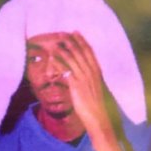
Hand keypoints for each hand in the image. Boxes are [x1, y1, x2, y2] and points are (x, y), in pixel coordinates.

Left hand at [56, 32, 126, 150]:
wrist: (96, 117)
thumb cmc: (94, 106)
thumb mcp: (92, 90)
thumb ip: (86, 80)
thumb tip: (77, 75)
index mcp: (97, 73)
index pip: (90, 53)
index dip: (83, 41)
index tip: (76, 32)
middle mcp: (92, 73)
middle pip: (81, 53)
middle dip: (73, 41)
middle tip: (64, 32)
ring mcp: (84, 79)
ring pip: (74, 59)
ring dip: (64, 49)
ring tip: (56, 41)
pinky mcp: (77, 85)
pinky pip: (67, 71)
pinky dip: (60, 63)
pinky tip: (53, 58)